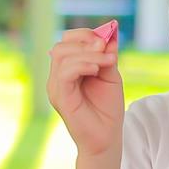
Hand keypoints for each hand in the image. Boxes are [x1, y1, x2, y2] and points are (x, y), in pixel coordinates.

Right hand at [47, 28, 123, 157]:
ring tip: (108, 62)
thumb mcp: (111, 75)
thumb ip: (107, 54)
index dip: (85, 34)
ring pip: (62, 56)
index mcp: (68, 70)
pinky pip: (64, 73)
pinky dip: (81, 65)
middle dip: (86, 41)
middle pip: (61, 46)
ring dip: (89, 54)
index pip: (67, 41)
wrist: (107, 139)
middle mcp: (57, 77)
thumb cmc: (107, 109)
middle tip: (106, 49)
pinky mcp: (60, 97)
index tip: (106, 38)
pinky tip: (96, 70)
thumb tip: (111, 30)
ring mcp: (56, 87)